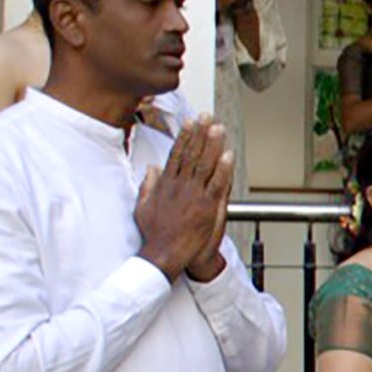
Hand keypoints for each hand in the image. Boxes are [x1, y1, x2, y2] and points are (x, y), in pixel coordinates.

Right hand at [134, 122, 233, 277]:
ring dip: (212, 145)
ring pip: (205, 165)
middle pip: (191, 155)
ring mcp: (194, 196)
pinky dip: (223, 170)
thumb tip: (151, 169)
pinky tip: (228, 156)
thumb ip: (148, 186)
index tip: (190, 123)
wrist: (164, 254)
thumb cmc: (155, 235)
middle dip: (200, 134)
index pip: (177, 155)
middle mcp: (180, 186)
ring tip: (218, 128)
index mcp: (166, 185)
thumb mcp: (143, 207)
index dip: (185, 137)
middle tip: (207, 117)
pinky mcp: (207, 207)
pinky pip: (217, 184)